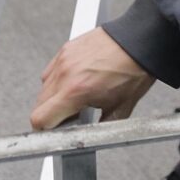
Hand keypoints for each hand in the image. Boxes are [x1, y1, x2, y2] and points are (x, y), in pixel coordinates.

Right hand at [31, 27, 154, 129]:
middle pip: (39, 105)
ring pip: (43, 88)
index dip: (45, 130)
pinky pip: (51, 71)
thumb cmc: (134, 71)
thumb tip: (88, 137)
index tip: (55, 132)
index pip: (40, 119)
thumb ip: (100, 127)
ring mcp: (63, 59)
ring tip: (77, 96)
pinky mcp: (66, 49)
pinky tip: (77, 81)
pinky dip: (58, 81)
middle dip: (52, 115)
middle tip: (72, 116)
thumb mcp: (120, 109)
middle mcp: (64, 74)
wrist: (140, 42)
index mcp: (75, 91)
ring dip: (54, 98)